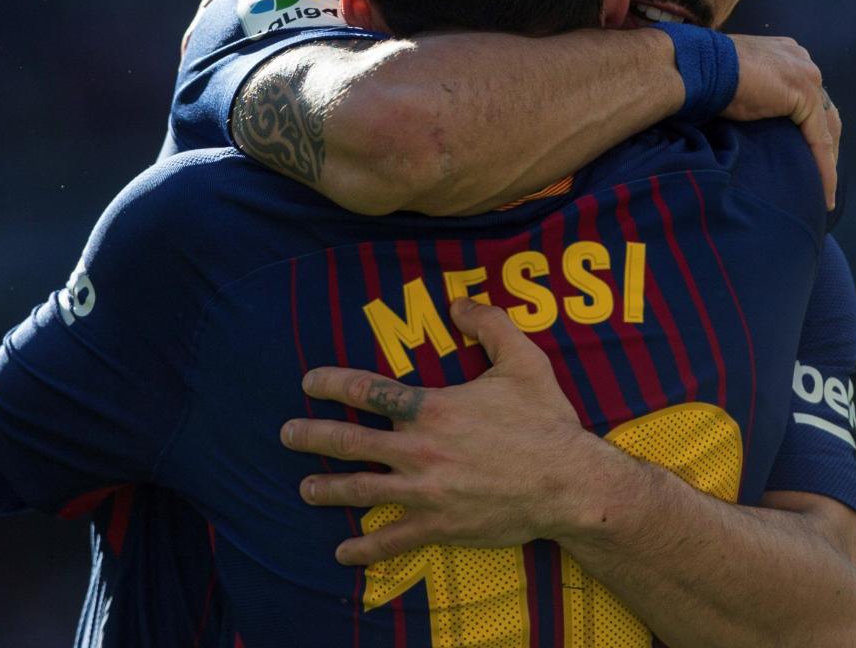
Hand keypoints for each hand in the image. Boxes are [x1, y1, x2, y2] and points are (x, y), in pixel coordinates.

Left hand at [280, 299, 603, 564]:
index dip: (332, 384)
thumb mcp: (523, 361)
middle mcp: (419, 449)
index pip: (367, 391)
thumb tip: (458, 303)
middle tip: (286, 435)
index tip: (309, 383)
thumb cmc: (546, 421)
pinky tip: (343, 551)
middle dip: (312, 437)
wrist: (569, 483)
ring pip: (362, 490)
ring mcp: (425, 491)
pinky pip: (393, 538)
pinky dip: (365, 547)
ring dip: (327, 489)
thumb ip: (489, 325)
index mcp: (432, 408)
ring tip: (304, 488)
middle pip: (350, 442)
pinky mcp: (439, 525)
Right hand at [723, 35, 841, 209]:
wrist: (699, 68)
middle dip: (827, 147)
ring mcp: (807, 75)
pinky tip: (823, 191)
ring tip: (824, 192)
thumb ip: (755, 96)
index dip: (811, 130)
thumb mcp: (738, 86)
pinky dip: (823, 166)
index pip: (809, 99)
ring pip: (827, 127)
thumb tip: (751, 119)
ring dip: (827, 161)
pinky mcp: (805, 93)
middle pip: (825, 112)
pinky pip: (819, 138)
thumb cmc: (706, 77)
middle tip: (821, 178)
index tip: (806, 157)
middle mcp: (802, 60)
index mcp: (786, 55)